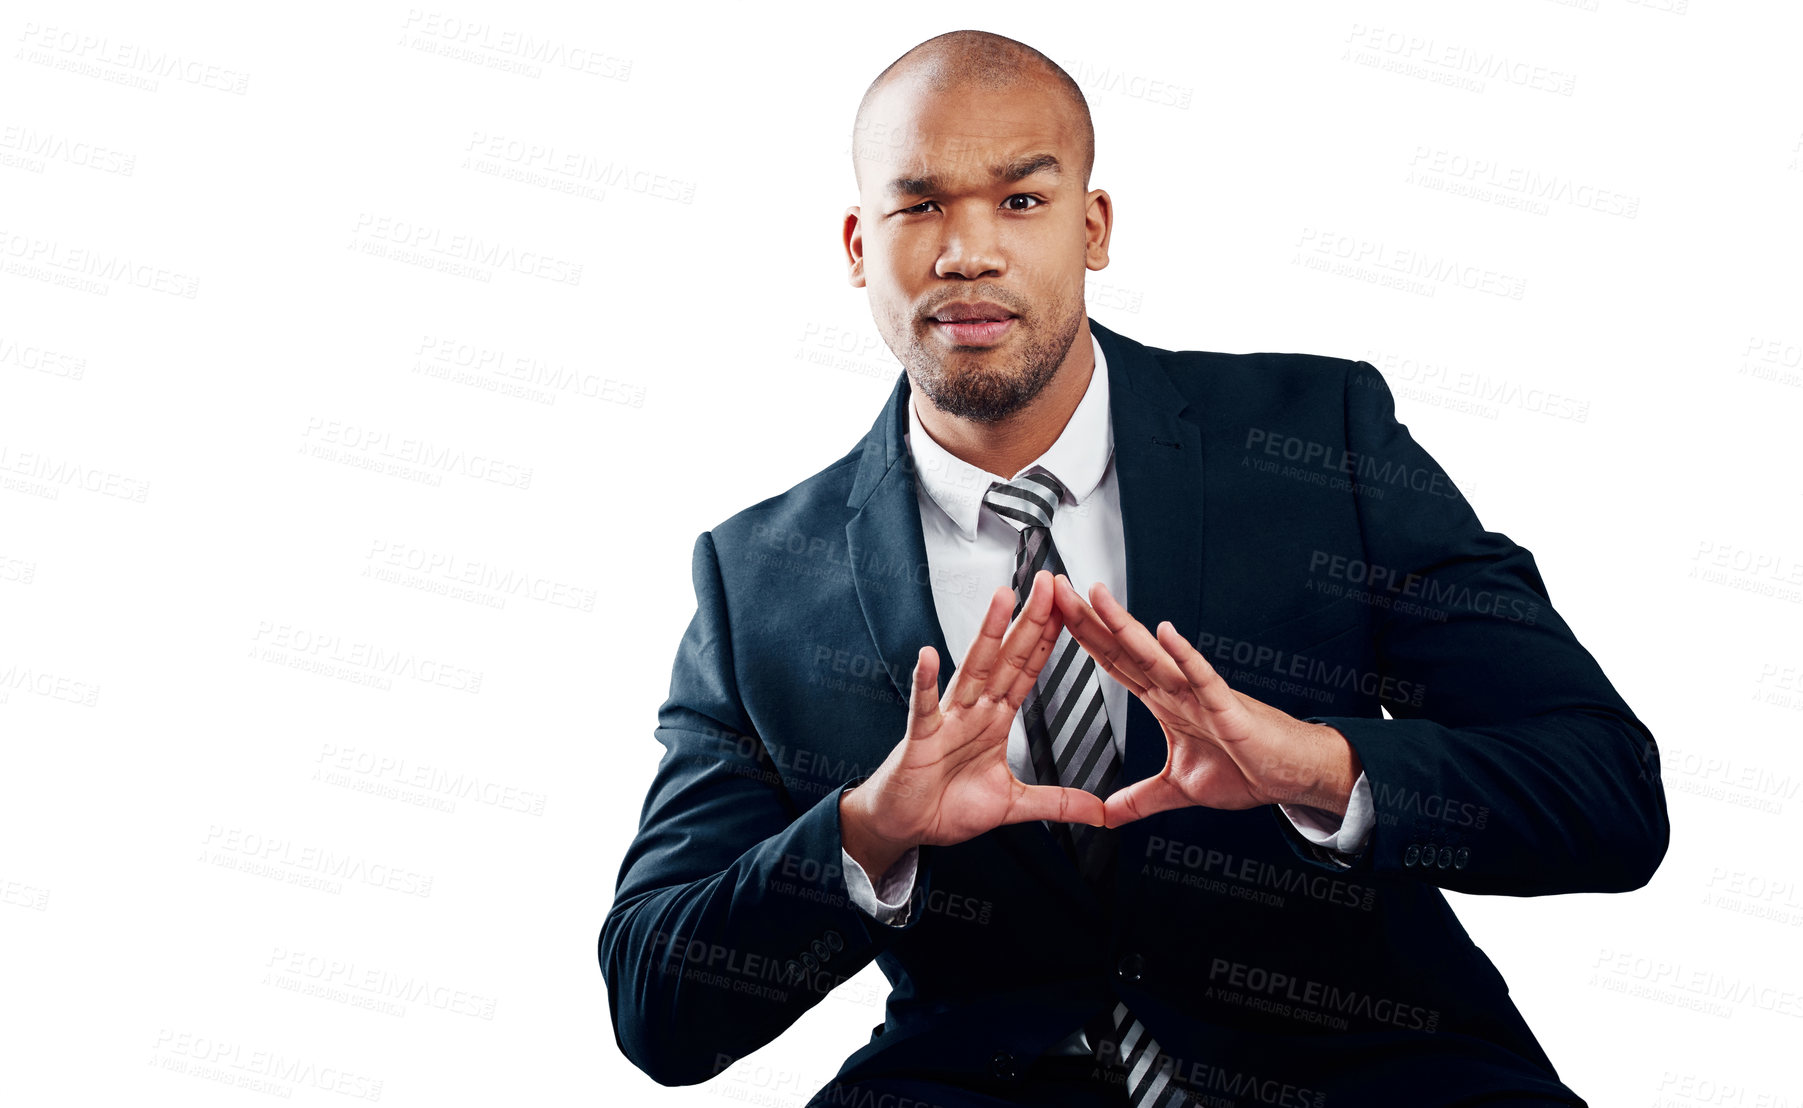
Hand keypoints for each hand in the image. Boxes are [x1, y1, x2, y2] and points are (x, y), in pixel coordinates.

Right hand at [841, 570, 1106, 874]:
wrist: (906, 826)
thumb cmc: (948, 806)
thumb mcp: (1012, 805)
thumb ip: (1056, 802)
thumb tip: (1099, 812)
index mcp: (995, 720)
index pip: (1027, 671)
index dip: (1048, 640)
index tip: (1069, 608)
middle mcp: (974, 711)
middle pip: (1007, 658)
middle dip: (1029, 621)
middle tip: (1049, 583)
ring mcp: (947, 721)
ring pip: (972, 669)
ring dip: (986, 634)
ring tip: (1002, 599)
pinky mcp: (921, 739)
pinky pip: (923, 708)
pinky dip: (925, 682)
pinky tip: (928, 657)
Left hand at [1051, 574, 1359, 828]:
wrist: (1290, 776)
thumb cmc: (1244, 769)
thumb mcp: (1177, 790)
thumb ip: (1139, 799)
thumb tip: (1105, 816)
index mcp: (1163, 700)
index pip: (1114, 663)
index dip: (1083, 639)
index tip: (1053, 613)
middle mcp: (1176, 688)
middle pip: (1123, 648)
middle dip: (1089, 620)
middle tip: (1057, 588)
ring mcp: (1199, 693)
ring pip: (1154, 655)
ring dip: (1124, 625)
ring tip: (1096, 597)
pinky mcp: (1227, 706)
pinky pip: (1202, 677)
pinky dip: (1184, 655)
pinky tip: (1166, 632)